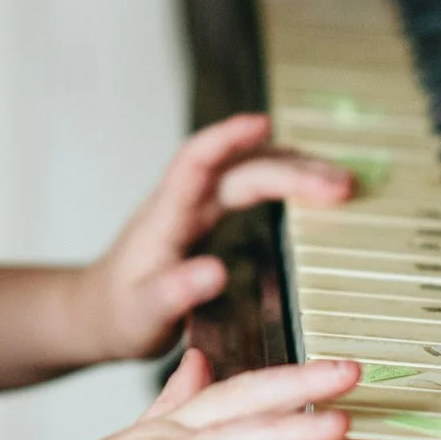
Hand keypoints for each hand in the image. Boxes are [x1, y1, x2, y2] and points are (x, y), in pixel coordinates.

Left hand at [74, 114, 352, 361]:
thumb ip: (173, 294)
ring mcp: (195, 205)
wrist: (98, 314)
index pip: (194, 161)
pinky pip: (250, 184)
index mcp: (164, 218)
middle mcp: (182, 202)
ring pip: (248, 170)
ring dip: (293, 169)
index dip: (226, 138)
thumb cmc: (120, 316)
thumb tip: (215, 272)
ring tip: (341, 182)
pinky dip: (284, 180)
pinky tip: (313, 187)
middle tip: (341, 185)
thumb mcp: (142, 316)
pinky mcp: (207, 215)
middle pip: (239, 167)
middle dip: (290, 168)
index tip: (261, 123)